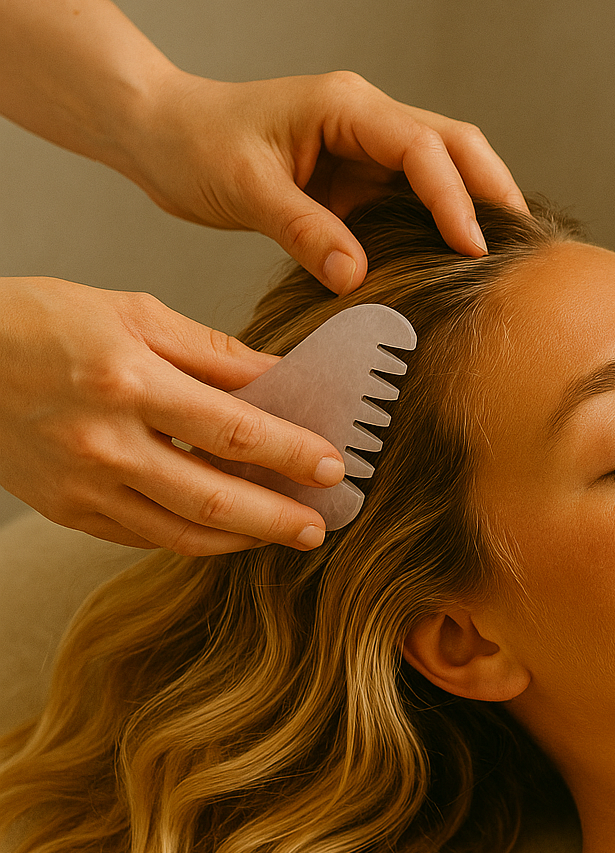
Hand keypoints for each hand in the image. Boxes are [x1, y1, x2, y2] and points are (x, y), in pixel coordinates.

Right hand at [0, 276, 347, 554]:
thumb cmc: (45, 323)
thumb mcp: (134, 313)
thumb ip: (215, 352)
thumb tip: (286, 377)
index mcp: (127, 381)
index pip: (231, 429)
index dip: (290, 452)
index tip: (332, 465)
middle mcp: (105, 443)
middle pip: (213, 498)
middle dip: (278, 517)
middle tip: (323, 525)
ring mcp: (83, 486)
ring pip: (180, 533)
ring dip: (243, 539)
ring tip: (285, 534)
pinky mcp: (68, 512)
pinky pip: (145, 537)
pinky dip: (193, 538)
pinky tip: (228, 531)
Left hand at [121, 69, 528, 291]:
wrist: (161, 133)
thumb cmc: (194, 147)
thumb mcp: (244, 189)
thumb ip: (302, 231)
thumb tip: (357, 278)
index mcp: (346, 105)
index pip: (422, 147)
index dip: (453, 198)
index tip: (472, 248)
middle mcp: (366, 117)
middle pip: (455, 144)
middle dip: (492, 190)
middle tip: (522, 246)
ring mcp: (366, 145)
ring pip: (444, 167)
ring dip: (475, 204)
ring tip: (506, 257)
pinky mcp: (357, 176)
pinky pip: (413, 197)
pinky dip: (441, 223)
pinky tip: (456, 262)